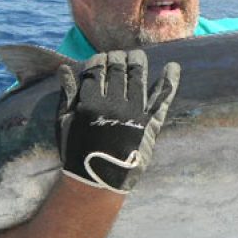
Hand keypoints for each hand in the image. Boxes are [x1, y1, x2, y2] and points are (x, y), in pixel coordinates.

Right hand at [56, 50, 179, 193]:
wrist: (98, 181)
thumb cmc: (77, 152)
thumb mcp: (65, 123)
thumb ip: (67, 94)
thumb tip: (64, 68)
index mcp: (90, 103)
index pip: (96, 70)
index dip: (98, 60)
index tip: (99, 59)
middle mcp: (113, 105)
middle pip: (118, 69)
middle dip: (117, 58)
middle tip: (118, 56)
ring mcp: (134, 114)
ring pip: (138, 77)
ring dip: (137, 62)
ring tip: (136, 56)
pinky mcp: (149, 125)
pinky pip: (161, 100)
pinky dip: (169, 82)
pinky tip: (173, 67)